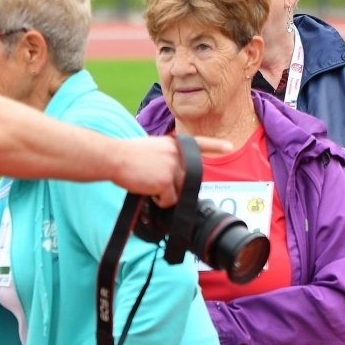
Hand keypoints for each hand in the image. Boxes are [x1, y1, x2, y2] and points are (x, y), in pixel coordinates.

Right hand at [115, 136, 232, 206]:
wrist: (114, 157)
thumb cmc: (128, 155)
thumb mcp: (153, 147)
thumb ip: (168, 157)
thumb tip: (174, 177)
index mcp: (174, 144)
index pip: (199, 143)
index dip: (215, 146)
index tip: (229, 147)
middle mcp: (178, 154)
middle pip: (187, 179)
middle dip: (175, 185)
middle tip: (154, 179)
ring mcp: (174, 168)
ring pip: (179, 192)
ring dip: (165, 193)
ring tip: (148, 182)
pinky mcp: (166, 182)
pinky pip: (170, 200)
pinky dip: (159, 200)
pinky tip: (147, 189)